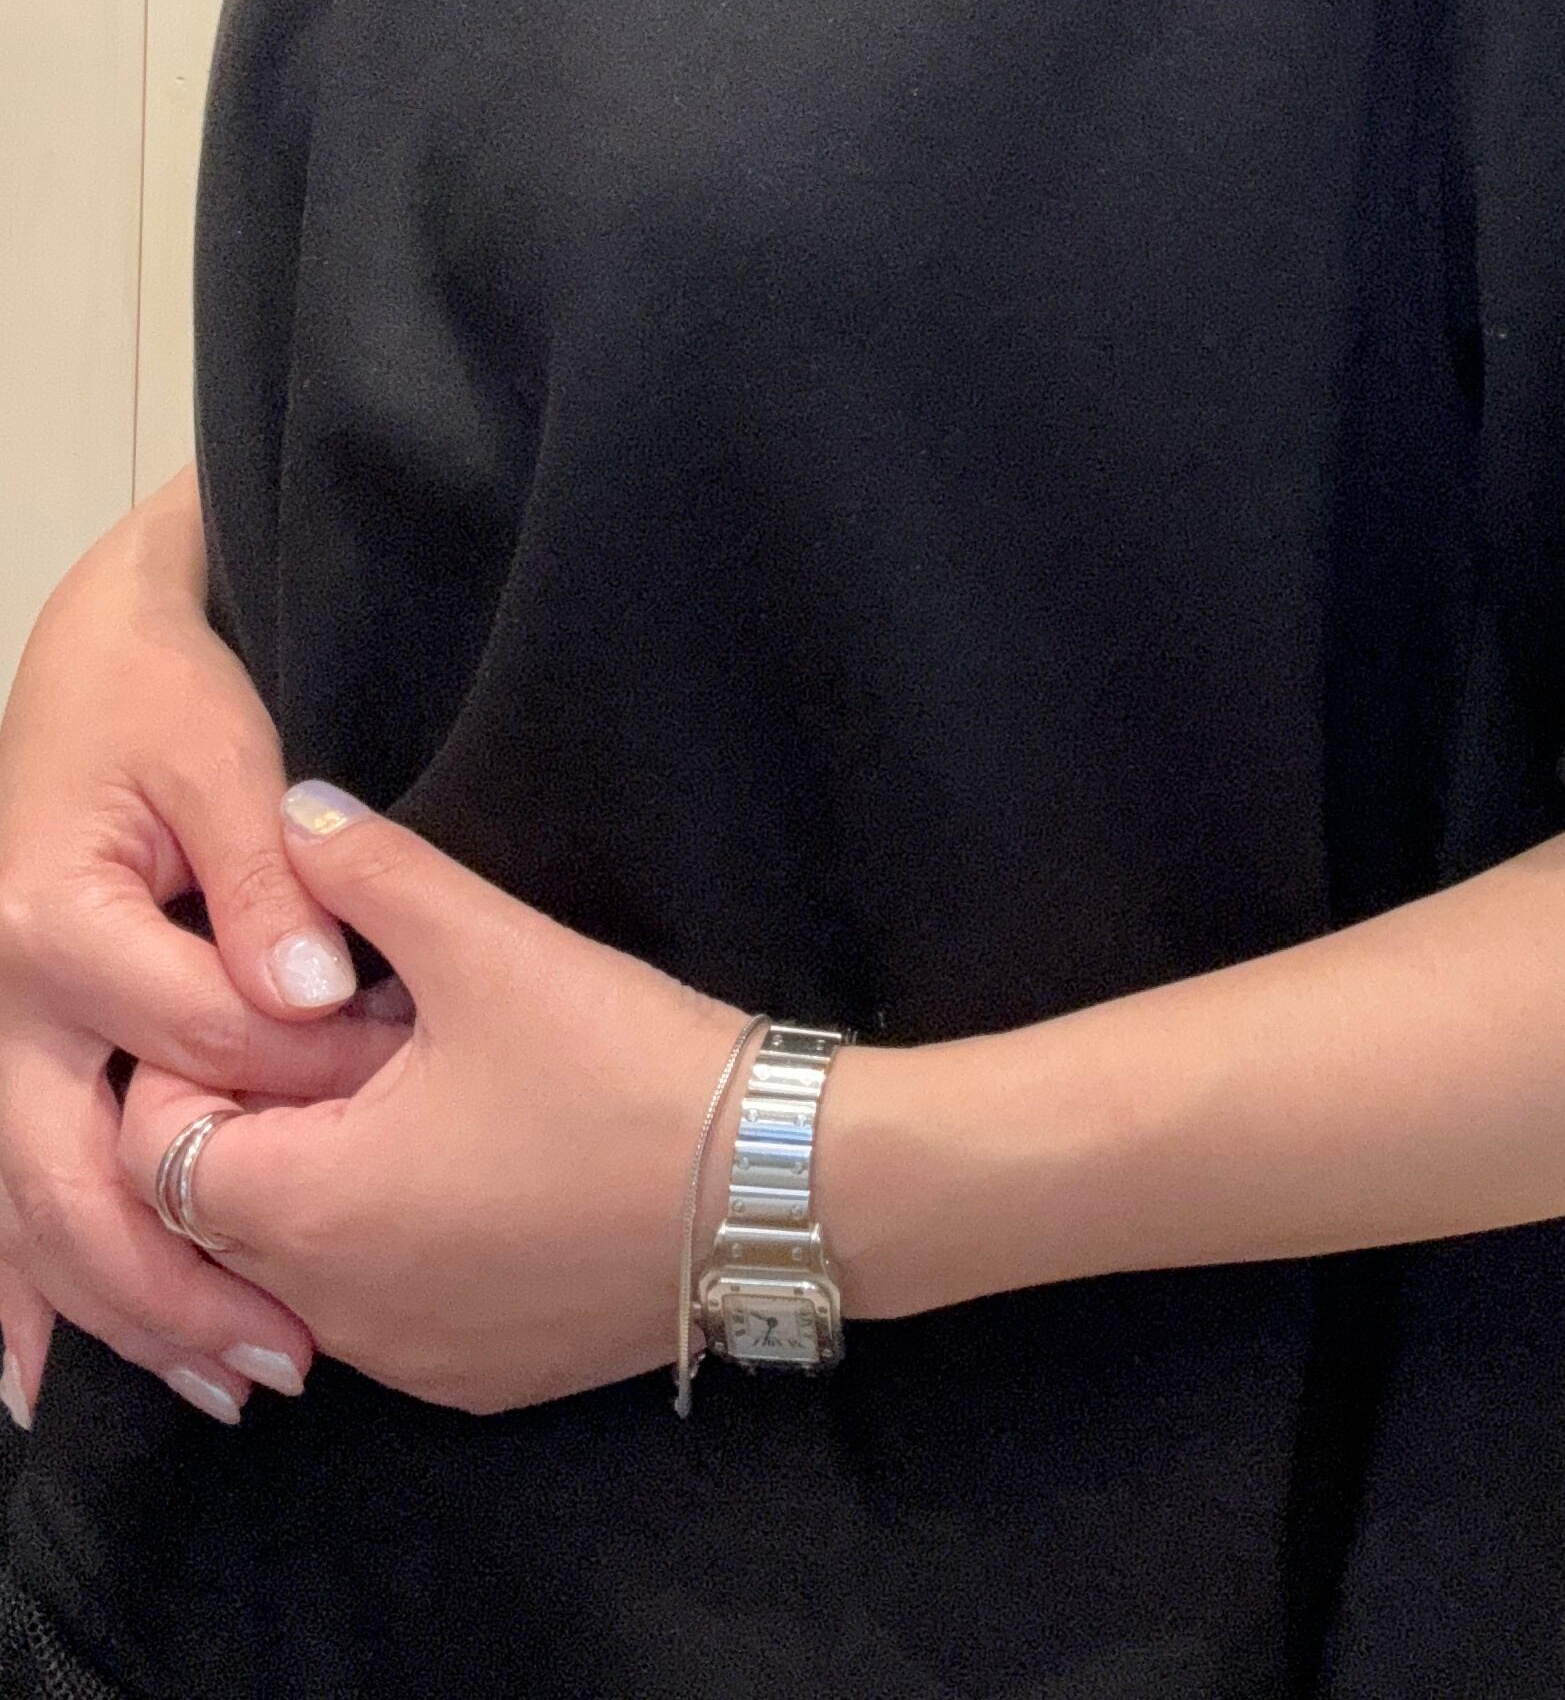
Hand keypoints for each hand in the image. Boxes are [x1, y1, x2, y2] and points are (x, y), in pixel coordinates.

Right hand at [0, 473, 410, 1426]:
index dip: (308, 1073)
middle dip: (179, 1281)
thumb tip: (317, 996)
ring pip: (25, 1215)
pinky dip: (20, 1293)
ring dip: (115, 1313)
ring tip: (223, 1386)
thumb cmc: (163, 706)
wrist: (85, 669)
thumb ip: (269, 886)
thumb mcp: (226, 764)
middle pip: (75, 1179)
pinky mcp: (0, 1055)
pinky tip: (36, 1384)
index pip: (198, 1038)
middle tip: (287, 1357)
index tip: (402, 1090)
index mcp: (57, 925)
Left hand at [114, 784, 791, 1414]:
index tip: (286, 1002)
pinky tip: (484, 1162)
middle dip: (265, 1119)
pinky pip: (386, 1310)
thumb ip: (371, 870)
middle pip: (221, 1215)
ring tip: (427, 1089)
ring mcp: (411, 1361)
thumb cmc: (626, 1066)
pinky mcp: (478, 1379)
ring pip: (303, 1267)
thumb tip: (293, 811)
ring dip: (331, 1182)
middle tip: (362, 1032)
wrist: (783, 1189)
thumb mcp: (491, 944)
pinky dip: (398, 1243)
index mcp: (311, 1208)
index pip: (157, 1150)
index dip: (198, 1063)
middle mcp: (336, 1312)